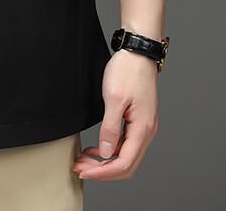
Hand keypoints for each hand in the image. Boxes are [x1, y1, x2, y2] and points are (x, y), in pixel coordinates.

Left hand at [72, 49, 159, 179]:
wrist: (138, 52)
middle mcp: (146, 131)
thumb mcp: (113, 98)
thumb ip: (110, 128)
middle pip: (126, 164)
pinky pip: (125, 143)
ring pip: (125, 155)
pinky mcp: (138, 120)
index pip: (124, 164)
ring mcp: (143, 126)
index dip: (102, 172)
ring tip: (84, 160)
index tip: (83, 171)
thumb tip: (106, 152)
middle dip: (102, 171)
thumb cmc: (128, 71)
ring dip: (105, 161)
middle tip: (79, 168)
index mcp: (142, 129)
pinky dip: (110, 150)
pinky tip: (97, 149)